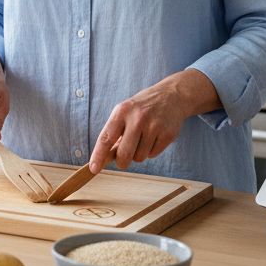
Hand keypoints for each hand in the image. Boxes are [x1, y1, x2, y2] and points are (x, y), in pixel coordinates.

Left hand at [89, 70, 218, 172]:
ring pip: (139, 157)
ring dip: (138, 153)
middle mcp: (138, 118)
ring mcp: (154, 126)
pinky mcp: (168, 134)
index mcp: (122, 111)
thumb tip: (103, 159)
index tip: (93, 169)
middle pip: (124, 154)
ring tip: (143, 138)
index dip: (98, 156)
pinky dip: (151, 150)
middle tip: (122, 160)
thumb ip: (113, 133)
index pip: (106, 138)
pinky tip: (154, 137)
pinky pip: (153, 155)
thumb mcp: (124, 112)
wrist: (171, 95)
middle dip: (122, 162)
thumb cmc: (141, 107)